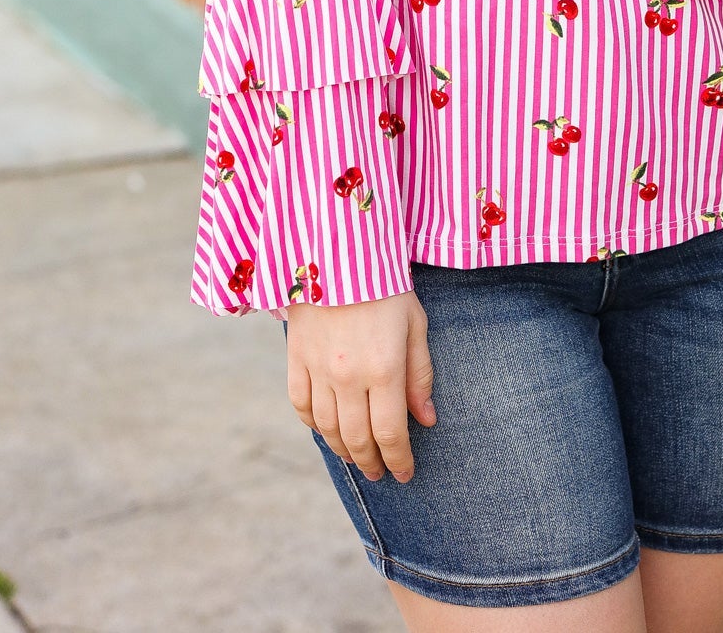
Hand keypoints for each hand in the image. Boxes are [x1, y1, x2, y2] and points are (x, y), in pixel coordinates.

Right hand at [287, 288, 435, 483]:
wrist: (338, 249)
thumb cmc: (386, 285)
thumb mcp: (415, 324)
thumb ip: (420, 375)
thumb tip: (426, 420)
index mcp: (384, 369)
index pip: (391, 434)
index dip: (399, 461)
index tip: (405, 473)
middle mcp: (349, 376)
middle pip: (358, 439)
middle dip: (372, 463)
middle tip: (380, 473)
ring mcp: (318, 369)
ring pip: (328, 429)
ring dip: (344, 450)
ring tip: (357, 457)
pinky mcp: (296, 358)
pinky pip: (301, 405)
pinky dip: (314, 424)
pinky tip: (327, 429)